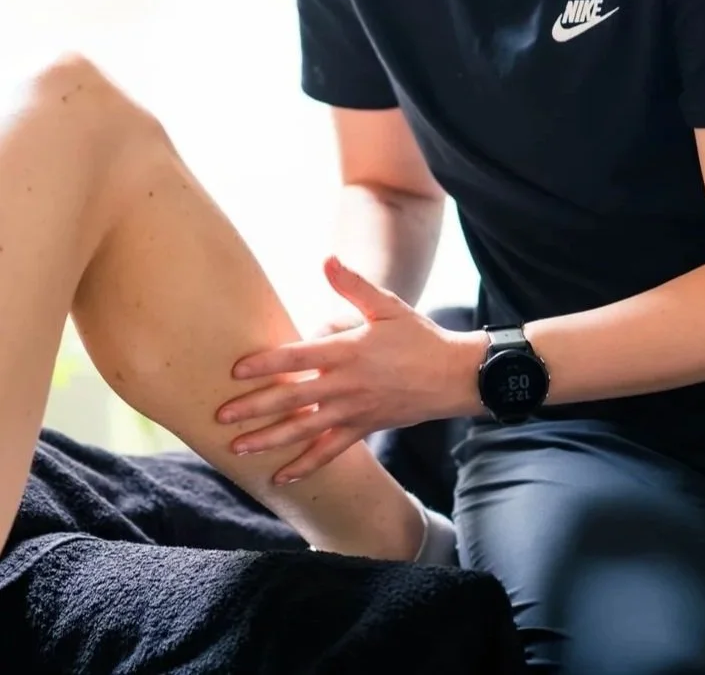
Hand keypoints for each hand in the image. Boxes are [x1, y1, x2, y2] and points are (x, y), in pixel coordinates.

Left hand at [216, 256, 483, 482]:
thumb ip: (353, 285)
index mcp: (348, 351)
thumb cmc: (418, 336)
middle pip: (292, 398)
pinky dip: (305, 466)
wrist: (453, 376)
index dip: (266, 364)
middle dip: (254, 409)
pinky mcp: (363, 429)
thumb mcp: (388, 306)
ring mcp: (353, 411)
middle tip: (220, 417)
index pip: (298, 357)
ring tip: (238, 449)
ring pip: (304, 430)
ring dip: (269, 440)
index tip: (236, 371)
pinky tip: (281, 478)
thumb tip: (326, 259)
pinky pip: (329, 452)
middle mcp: (346, 384)